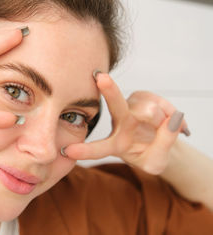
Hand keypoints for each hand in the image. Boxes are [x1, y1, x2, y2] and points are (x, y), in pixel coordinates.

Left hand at [64, 72, 188, 174]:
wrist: (162, 143)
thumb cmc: (151, 155)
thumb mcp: (156, 162)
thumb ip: (163, 145)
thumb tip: (169, 121)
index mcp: (114, 144)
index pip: (99, 148)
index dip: (85, 151)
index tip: (67, 151)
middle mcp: (118, 123)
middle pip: (115, 107)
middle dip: (110, 91)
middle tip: (101, 78)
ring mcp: (130, 107)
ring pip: (149, 109)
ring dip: (161, 120)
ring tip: (166, 128)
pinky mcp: (142, 97)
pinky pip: (161, 103)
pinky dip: (171, 114)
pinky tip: (170, 120)